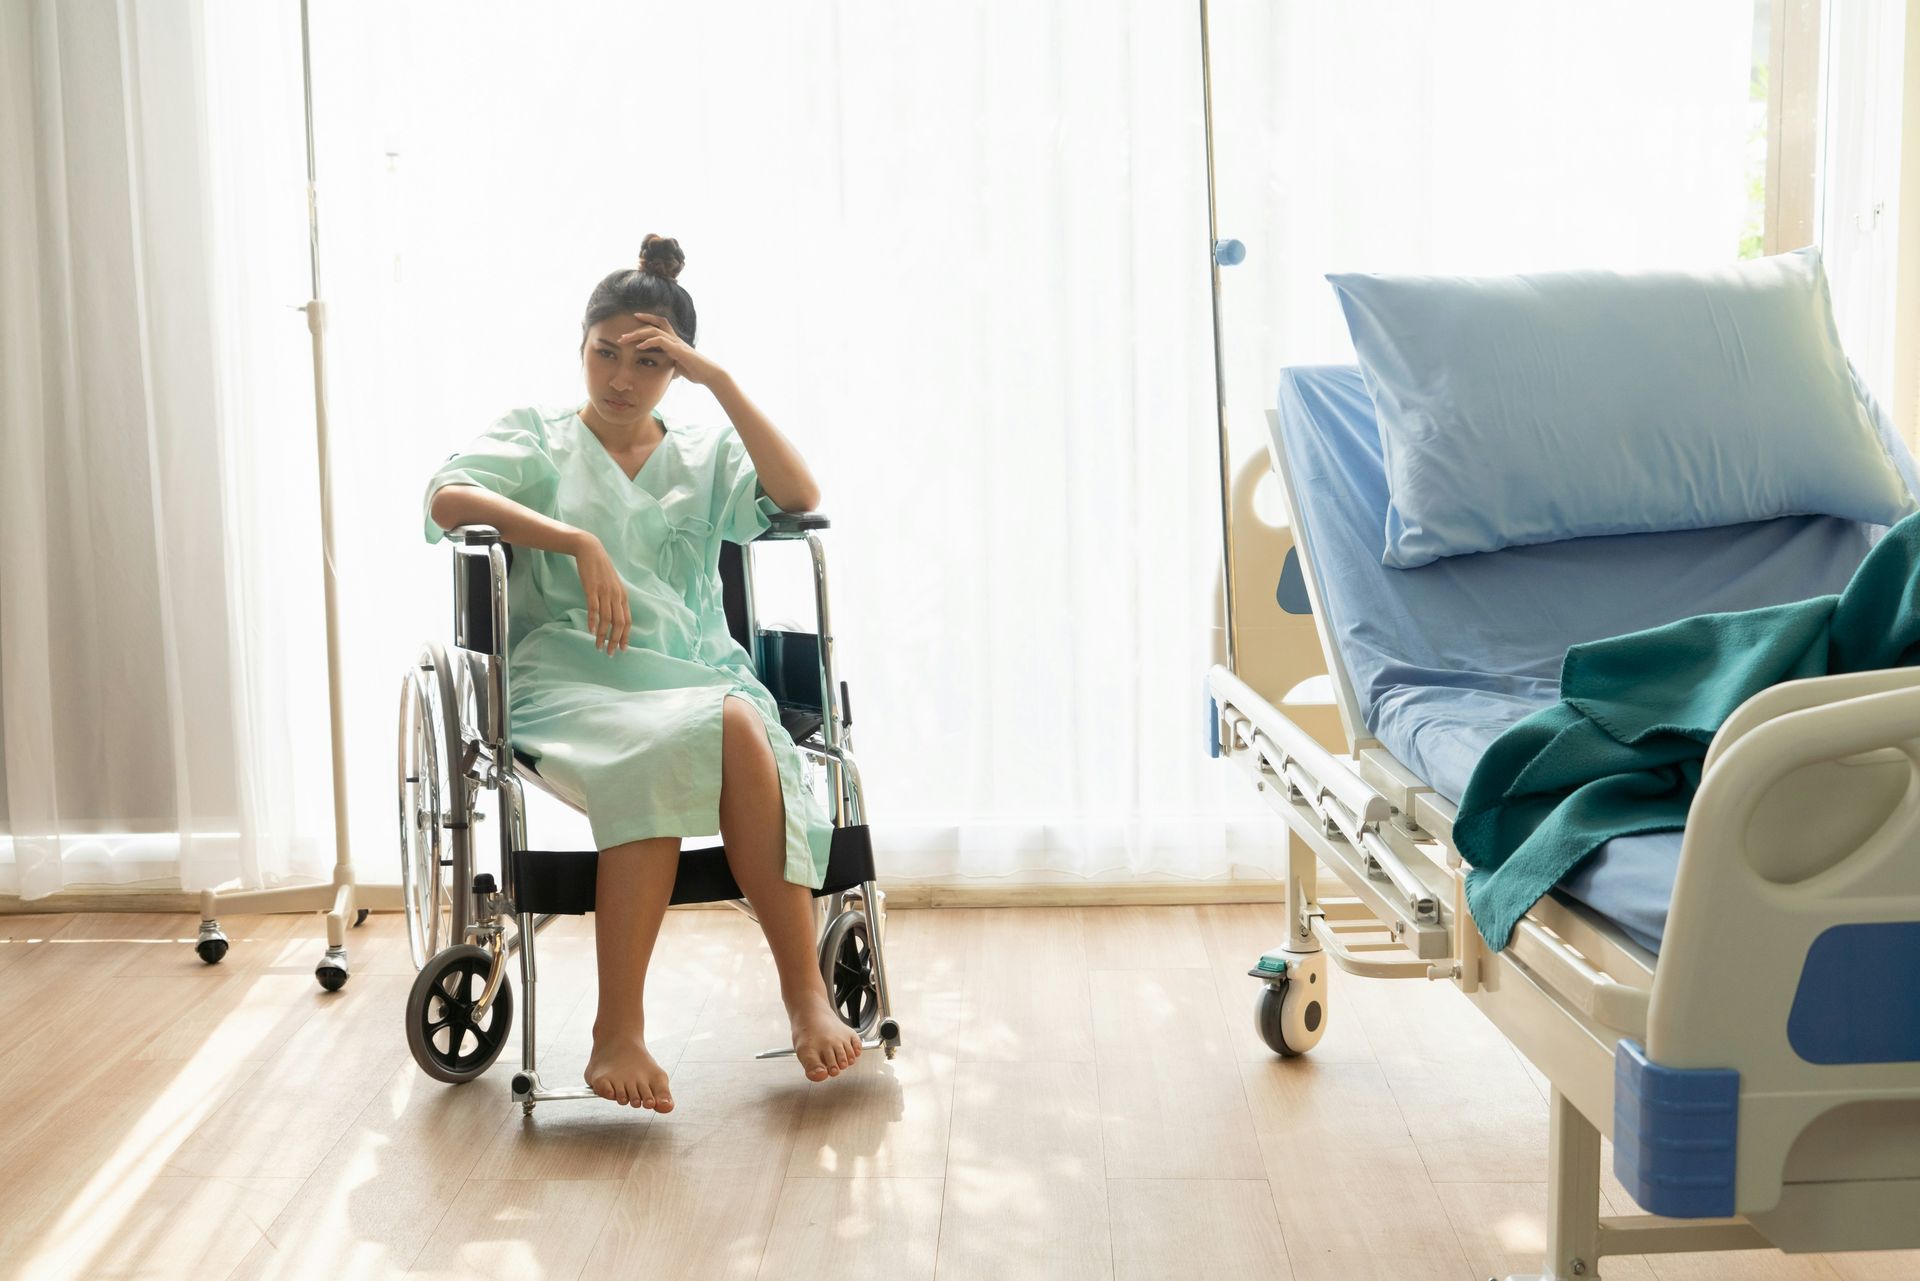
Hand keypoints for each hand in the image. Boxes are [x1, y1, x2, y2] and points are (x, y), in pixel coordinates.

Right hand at [569, 530, 629, 654]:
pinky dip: (594, 621)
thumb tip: (613, 617)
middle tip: (610, 653)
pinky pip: (594, 608)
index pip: (627, 621)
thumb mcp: (612, 585)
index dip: (626, 636)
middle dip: (615, 640)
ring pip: (607, 619)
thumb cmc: (600, 570)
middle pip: (619, 623)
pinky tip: (591, 631)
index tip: (623, 649)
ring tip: (598, 646)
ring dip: (603, 635)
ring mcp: (605, 592)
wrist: (590, 550)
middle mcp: (616, 596)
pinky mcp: (592, 588)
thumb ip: (614, 600)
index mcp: (623, 596)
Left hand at [617, 313, 724, 386]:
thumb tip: (664, 373)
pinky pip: (660, 341)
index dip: (648, 319)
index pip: (660, 324)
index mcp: (674, 340)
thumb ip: (669, 365)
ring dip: (637, 334)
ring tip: (625, 340)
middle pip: (654, 324)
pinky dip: (648, 342)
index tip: (634, 318)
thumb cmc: (695, 371)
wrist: (708, 374)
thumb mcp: (677, 367)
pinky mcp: (678, 350)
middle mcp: (674, 338)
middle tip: (621, 335)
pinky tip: (639, 347)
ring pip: (654, 331)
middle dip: (637, 327)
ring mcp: (676, 343)